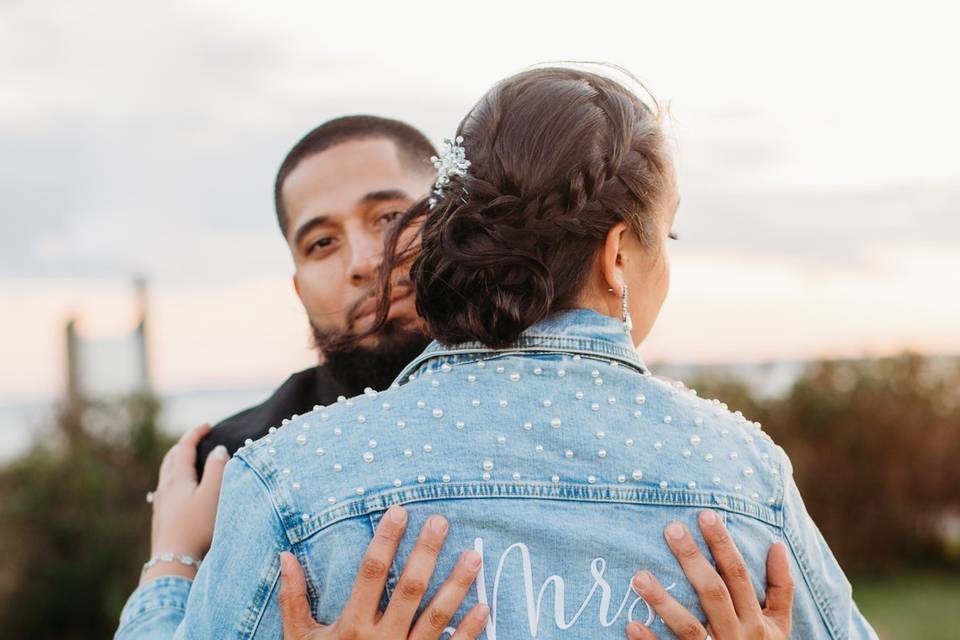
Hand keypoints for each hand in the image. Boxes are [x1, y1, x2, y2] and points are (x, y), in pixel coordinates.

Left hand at [141, 423, 228, 584]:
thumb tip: (218, 450)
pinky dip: (174, 479)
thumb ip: (218, 469)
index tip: (207, 425)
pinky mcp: (161, 518)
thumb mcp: (213, 495)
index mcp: (178, 478)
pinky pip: (165, 489)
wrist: (174, 562)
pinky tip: (176, 491)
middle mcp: (166, 487)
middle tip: (198, 440)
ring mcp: (161, 503)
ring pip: (166, 474)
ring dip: (177, 461)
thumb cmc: (198, 528)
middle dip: (184, 445)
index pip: (184, 447)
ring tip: (187, 461)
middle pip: (171, 458)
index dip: (195, 433)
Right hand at [279, 505, 488, 638]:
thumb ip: (294, 599)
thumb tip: (285, 557)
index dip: (386, 540)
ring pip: (436, 617)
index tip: (399, 511)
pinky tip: (483, 606)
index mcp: (352, 626)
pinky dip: (468, 630)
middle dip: (426, 553)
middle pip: (409, 589)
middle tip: (441, 522)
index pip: (371, 572)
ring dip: (456, 586)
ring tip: (473, 556)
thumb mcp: (300, 639)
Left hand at [627, 510, 793, 639]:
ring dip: (663, 602)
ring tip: (639, 576)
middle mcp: (736, 635)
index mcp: (756, 620)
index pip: (738, 575)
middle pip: (713, 592)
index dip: (723, 544)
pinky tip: (632, 625)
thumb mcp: (779, 624)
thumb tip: (778, 545)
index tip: (705, 515)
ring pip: (688, 627)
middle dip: (692, 560)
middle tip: (671, 529)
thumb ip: (781, 588)